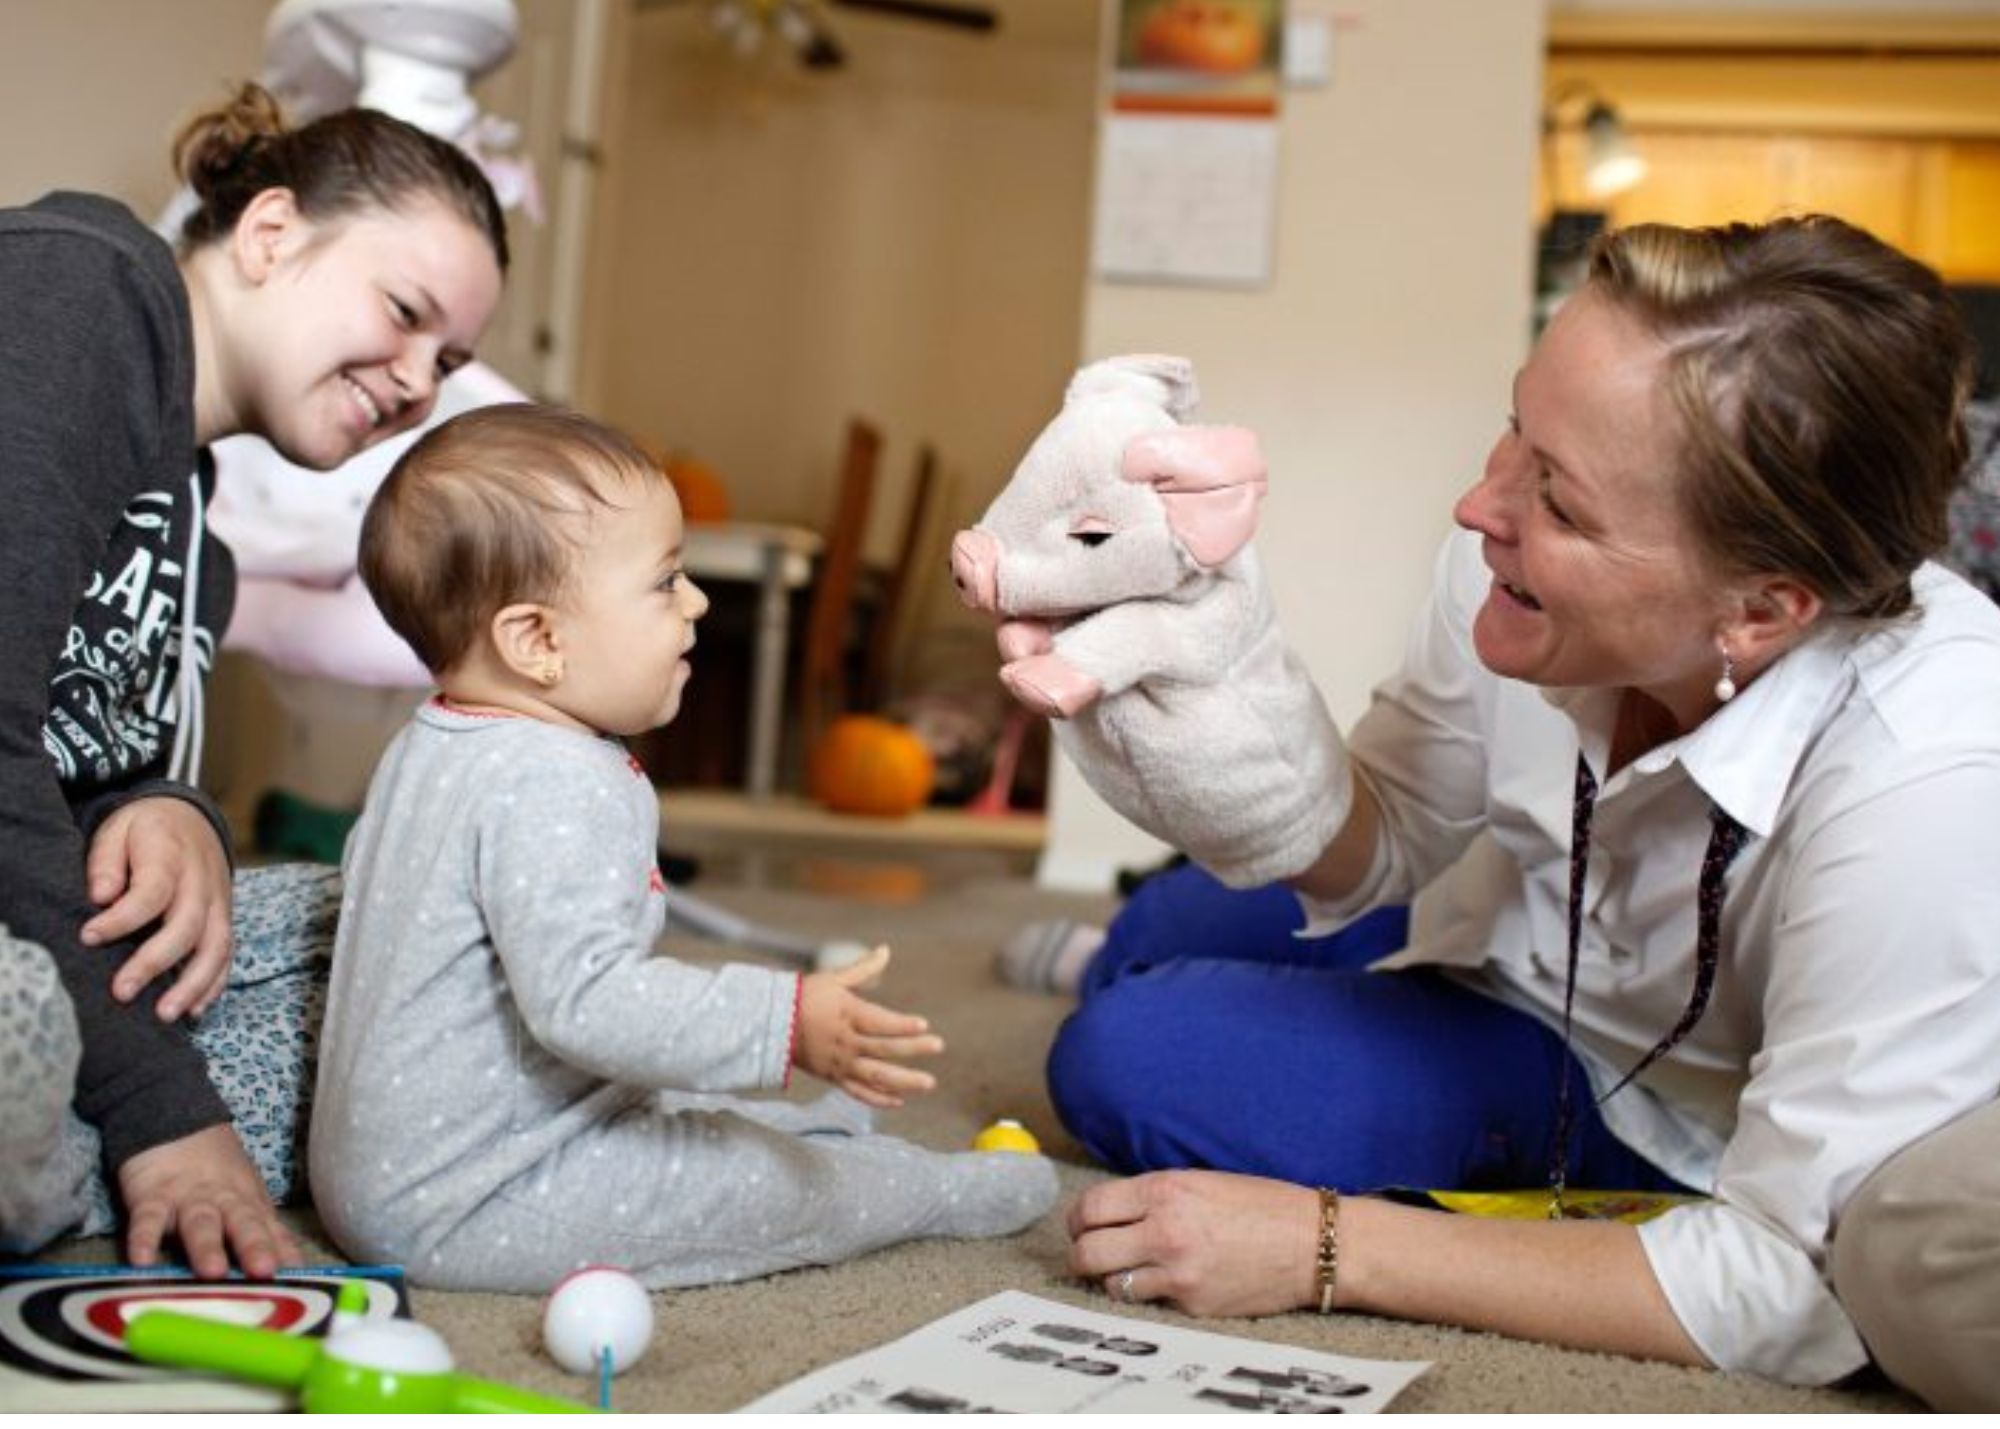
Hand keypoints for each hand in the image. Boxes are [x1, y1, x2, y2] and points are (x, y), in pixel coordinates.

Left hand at [82, 797, 232, 1020]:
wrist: (192, 817)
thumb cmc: (146, 829)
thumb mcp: (118, 829)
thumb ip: (106, 861)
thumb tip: (100, 896)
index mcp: (172, 855)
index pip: (152, 892)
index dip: (122, 918)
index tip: (87, 937)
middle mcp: (202, 882)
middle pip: (187, 927)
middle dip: (155, 962)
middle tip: (121, 992)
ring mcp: (219, 903)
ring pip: (216, 947)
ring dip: (193, 984)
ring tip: (165, 1015)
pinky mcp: (225, 919)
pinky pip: (227, 955)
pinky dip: (214, 984)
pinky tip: (193, 1010)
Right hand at [117, 1124, 299, 1278]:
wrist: (175, 1122)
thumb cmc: (217, 1172)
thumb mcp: (247, 1197)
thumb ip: (267, 1233)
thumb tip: (295, 1269)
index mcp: (250, 1205)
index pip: (270, 1230)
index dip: (283, 1252)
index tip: (296, 1278)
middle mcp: (224, 1202)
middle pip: (243, 1223)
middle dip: (254, 1246)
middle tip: (264, 1271)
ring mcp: (188, 1198)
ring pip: (200, 1222)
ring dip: (207, 1246)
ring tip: (212, 1271)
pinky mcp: (151, 1197)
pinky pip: (147, 1220)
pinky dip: (143, 1239)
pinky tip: (141, 1262)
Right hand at [793, 945, 943, 1108]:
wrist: (771, 1024)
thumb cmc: (805, 996)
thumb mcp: (834, 979)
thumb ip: (864, 968)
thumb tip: (885, 950)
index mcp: (847, 1014)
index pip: (879, 1022)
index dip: (902, 1024)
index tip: (924, 1024)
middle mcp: (845, 1042)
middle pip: (884, 1049)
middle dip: (913, 1049)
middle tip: (939, 1045)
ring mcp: (840, 1063)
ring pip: (876, 1076)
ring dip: (904, 1081)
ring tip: (929, 1083)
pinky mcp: (834, 1077)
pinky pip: (859, 1093)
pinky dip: (879, 1099)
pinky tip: (900, 1101)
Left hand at [1067, 1169, 1319, 1317]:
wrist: (1314, 1244)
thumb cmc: (1262, 1206)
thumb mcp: (1203, 1181)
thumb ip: (1155, 1196)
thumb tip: (1112, 1211)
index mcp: (1165, 1191)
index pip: (1091, 1208)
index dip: (1078, 1220)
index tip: (1082, 1226)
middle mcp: (1165, 1231)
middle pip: (1087, 1252)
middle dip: (1080, 1254)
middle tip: (1088, 1253)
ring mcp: (1178, 1273)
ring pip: (1111, 1285)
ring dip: (1112, 1279)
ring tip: (1125, 1271)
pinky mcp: (1192, 1304)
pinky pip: (1151, 1303)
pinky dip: (1151, 1295)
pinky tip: (1169, 1283)